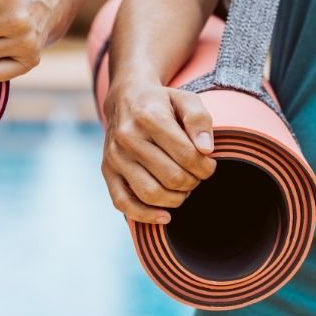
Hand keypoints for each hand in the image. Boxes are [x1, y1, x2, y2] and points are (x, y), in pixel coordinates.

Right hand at [101, 78, 216, 223]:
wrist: (126, 99)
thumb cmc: (162, 103)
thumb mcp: (186, 99)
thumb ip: (200, 120)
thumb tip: (206, 150)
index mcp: (149, 117)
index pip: (187, 155)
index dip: (206, 167)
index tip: (208, 164)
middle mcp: (128, 137)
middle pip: (172, 178)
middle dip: (193, 182)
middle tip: (196, 175)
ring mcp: (115, 156)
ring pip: (152, 194)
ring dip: (176, 199)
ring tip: (183, 188)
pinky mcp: (107, 171)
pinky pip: (123, 204)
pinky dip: (146, 216)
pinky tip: (165, 215)